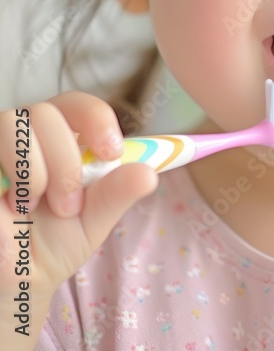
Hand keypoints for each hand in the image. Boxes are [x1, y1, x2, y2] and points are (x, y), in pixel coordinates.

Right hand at [0, 91, 158, 297]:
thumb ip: (116, 195)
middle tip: (67, 207)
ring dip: (32, 171)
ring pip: (11, 124)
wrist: (12, 281)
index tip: (111, 153)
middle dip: (64, 162)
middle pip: (44, 112)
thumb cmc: (51, 244)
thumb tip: (149, 173)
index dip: (96, 120)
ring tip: (30, 208)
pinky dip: (6, 182)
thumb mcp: (91, 222)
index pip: (76, 105)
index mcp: (58, 139)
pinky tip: (8, 207)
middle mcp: (22, 136)